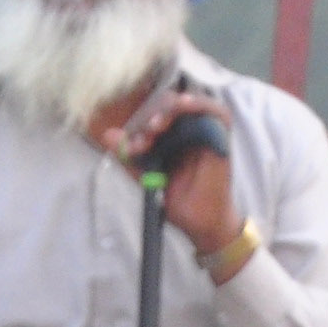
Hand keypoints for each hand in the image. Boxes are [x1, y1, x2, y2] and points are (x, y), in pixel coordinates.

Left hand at [104, 86, 238, 257]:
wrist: (199, 222)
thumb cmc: (178, 200)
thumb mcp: (147, 175)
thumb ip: (129, 156)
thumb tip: (107, 136)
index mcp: (171, 137)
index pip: (154, 116)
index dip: (140, 125)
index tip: (131, 148)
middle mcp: (188, 130)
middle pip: (168, 107)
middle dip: (151, 118)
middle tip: (144, 138)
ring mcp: (205, 132)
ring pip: (187, 105)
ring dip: (169, 111)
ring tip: (155, 127)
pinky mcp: (220, 137)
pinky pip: (214, 112)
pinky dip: (199, 104)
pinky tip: (184, 104)